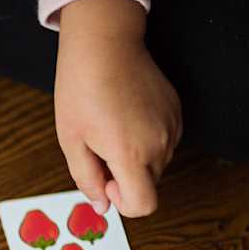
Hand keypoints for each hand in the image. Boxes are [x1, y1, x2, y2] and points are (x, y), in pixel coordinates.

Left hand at [54, 0, 181, 216]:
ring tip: (112, 127)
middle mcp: (160, 143)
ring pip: (157, 164)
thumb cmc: (81, 89)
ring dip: (135, 158)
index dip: (123, 203)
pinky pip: (165, 142)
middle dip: (125, 178)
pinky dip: (147, 140)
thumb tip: (102, 206)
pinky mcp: (177, 112)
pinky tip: (126, 116)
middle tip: (100, 148)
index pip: (144, 205)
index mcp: (131, 153)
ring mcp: (172, 126)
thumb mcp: (71, 140)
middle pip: (149, 185)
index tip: (106, 181)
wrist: (104, 44)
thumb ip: (87, 179)